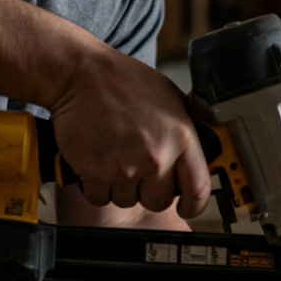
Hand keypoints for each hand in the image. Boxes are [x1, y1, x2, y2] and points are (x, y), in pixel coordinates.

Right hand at [47, 43, 209, 217]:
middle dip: (148, 191)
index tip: (187, 207)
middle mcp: (157, 154)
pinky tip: (96, 159)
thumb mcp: (171, 99)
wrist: (81, 74)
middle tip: (137, 168)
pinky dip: (96, 184)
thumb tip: (198, 158)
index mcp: (182, 136)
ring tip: (114, 155)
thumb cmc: (124, 82)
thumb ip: (185, 132)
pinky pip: (100, 196)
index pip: (198, 187)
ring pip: (127, 200)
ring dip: (120, 186)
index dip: (194, 204)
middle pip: (159, 201)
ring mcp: (125, 165)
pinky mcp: (95, 171)